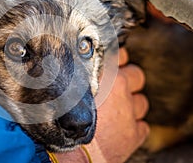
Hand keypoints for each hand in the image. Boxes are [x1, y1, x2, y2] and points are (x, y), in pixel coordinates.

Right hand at [55, 48, 149, 162]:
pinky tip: (120, 127)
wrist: (69, 149)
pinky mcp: (134, 135)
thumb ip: (77, 73)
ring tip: (117, 109)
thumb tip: (75, 61)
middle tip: (117, 84)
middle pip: (137, 75)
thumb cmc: (63, 118)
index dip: (116, 58)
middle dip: (129, 78)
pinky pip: (142, 126)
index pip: (120, 55)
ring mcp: (130, 113)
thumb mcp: (66, 88)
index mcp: (106, 76)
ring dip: (131, 104)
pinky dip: (134, 126)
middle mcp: (122, 91)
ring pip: (141, 102)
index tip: (112, 61)